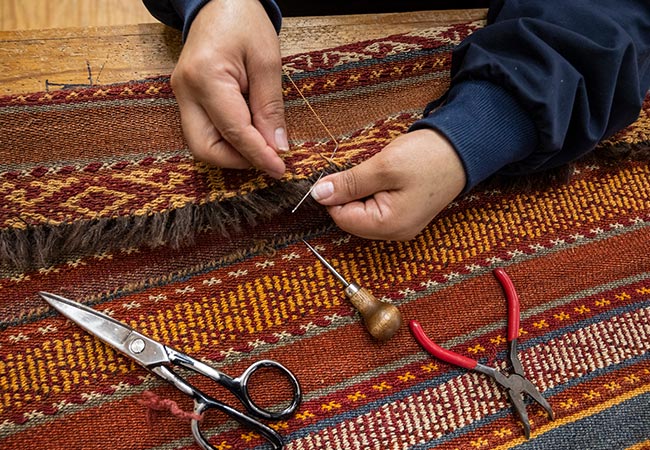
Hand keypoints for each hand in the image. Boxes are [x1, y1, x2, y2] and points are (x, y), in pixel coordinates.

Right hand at [171, 0, 287, 178]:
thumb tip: (277, 148)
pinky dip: (228, 139)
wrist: (218, 1)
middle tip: (270, 157)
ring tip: (262, 141)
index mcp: (205, 77)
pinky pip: (204, 131)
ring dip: (233, 152)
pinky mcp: (186, 100)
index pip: (233, 131)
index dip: (258, 155)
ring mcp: (182, 97)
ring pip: (202, 145)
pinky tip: (250, 131)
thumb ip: (271, 108)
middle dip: (238, 160)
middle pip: (205, 149)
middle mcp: (186, 92)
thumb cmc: (244, 22)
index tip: (280, 169)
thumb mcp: (267, 62)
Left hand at [310, 129, 465, 239]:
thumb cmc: (429, 157)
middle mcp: (396, 232)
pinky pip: (376, 208)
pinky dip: (372, 192)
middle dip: (349, 194)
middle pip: (351, 218)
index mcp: (389, 225)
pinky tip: (384, 177)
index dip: (334, 195)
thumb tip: (319, 194)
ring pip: (363, 213)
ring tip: (379, 172)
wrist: (464, 148)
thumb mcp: (383, 166)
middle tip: (365, 169)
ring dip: (360, 192)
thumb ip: (349, 183)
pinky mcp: (406, 214)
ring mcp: (402, 225)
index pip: (342, 218)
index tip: (339, 173)